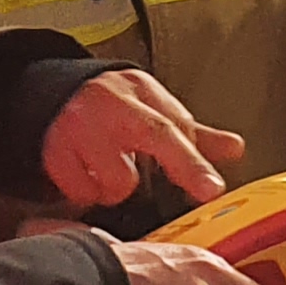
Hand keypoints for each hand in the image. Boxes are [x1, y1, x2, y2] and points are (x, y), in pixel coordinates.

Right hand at [42, 68, 245, 210]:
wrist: (51, 94)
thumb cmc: (110, 105)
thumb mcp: (150, 107)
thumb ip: (191, 132)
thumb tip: (234, 149)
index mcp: (139, 90)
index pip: (175, 124)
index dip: (196, 160)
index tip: (214, 186)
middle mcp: (110, 104)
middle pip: (154, 136)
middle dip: (185, 165)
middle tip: (206, 190)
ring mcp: (79, 128)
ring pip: (117, 181)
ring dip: (119, 188)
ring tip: (111, 172)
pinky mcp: (54, 154)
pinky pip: (84, 193)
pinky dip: (89, 194)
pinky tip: (87, 176)